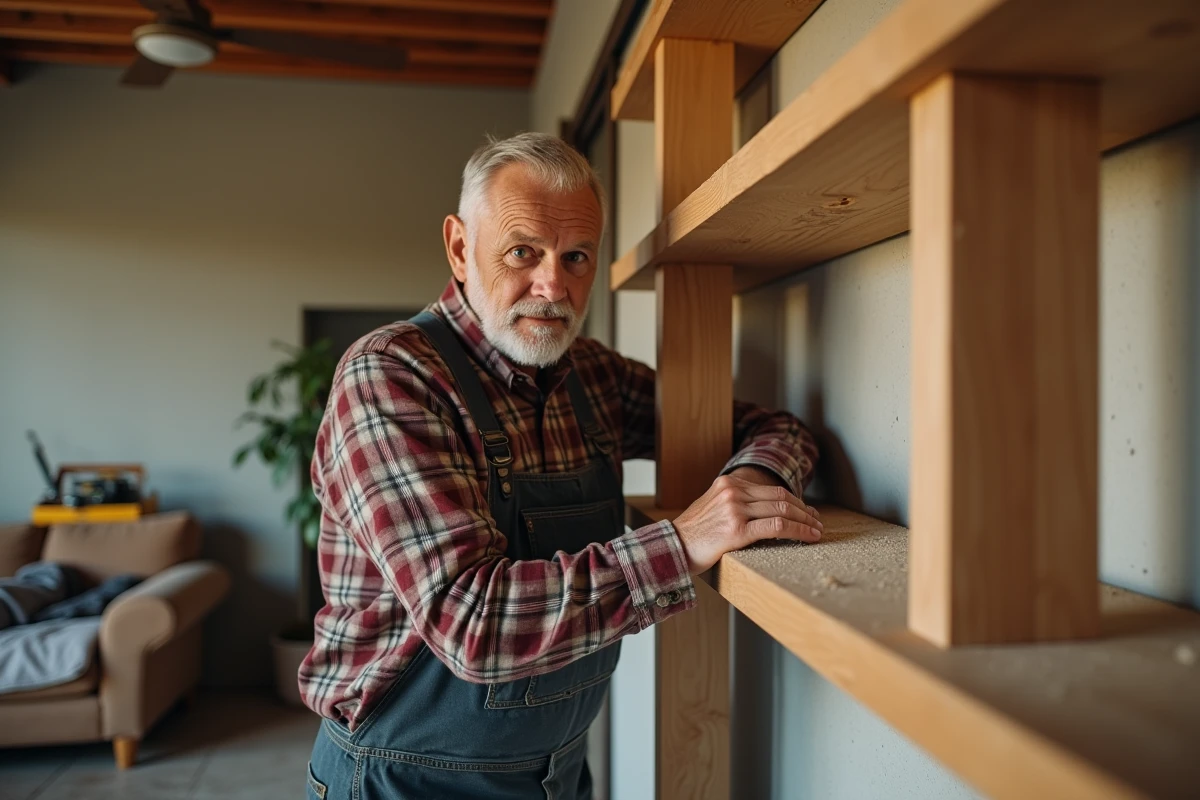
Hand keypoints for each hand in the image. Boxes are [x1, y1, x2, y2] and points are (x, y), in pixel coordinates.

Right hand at [672, 472, 821, 575]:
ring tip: (817, 531)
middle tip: (817, 521)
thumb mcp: (712, 507)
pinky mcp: (736, 531)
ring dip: (805, 521)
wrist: (672, 548)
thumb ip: (735, 502)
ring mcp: (735, 510)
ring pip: (782, 511)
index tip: (807, 511)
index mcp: (728, 484)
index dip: (794, 501)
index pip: (771, 490)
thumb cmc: (693, 533)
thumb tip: (763, 511)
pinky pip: (776, 528)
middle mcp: (733, 492)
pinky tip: (808, 537)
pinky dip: (798, 531)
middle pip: (781, 499)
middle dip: (804, 511)